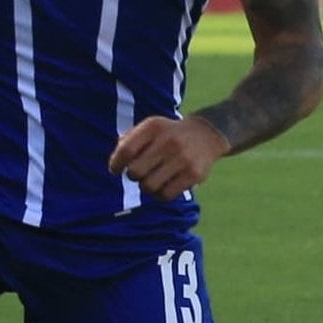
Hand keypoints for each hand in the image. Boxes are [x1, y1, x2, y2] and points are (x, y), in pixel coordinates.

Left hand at [106, 112, 231, 199]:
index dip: (116, 164)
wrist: (207, 134)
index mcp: (154, 127)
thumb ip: (129, 140)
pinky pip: (166, 195)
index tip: (115, 170)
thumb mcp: (151, 127)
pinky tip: (163, 186)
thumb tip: (115, 163)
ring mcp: (183, 158)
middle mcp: (168, 141)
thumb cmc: (169, 134)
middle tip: (139, 173)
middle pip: (135, 172)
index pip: (126, 151)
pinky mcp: (194, 174)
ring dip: (146, 186)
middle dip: (132, 176)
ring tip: (151, 180)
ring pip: (149, 186)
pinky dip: (160, 194)